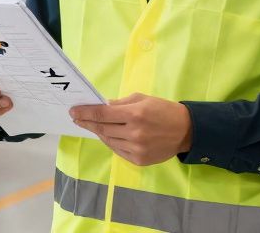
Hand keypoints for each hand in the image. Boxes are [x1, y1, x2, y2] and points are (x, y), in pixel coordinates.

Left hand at [70, 93, 192, 166]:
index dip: (85, 113)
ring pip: (108, 140)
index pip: (102, 114)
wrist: (186, 131)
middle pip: (102, 128)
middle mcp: (134, 133)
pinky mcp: (138, 160)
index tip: (74, 111)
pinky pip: (117, 150)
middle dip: (87, 122)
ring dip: (98, 132)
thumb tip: (100, 106)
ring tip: (92, 125)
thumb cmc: (163, 110)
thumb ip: (120, 104)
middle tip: (77, 118)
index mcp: (135, 114)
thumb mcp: (142, 99)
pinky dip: (110, 142)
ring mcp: (136, 149)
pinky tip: (107, 135)